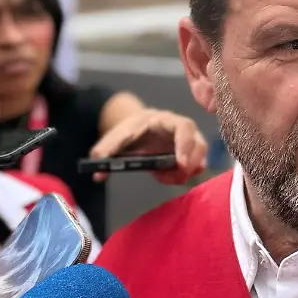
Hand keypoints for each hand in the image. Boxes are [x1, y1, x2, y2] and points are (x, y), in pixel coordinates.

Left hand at [88, 109, 206, 183]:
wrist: (138, 128)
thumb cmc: (129, 131)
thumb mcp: (114, 139)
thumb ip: (105, 153)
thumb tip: (98, 174)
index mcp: (164, 120)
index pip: (184, 127)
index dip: (185, 145)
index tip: (179, 164)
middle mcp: (182, 130)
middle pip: (200, 145)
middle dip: (190, 165)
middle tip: (176, 177)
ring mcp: (189, 143)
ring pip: (199, 159)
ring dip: (183, 173)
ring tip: (162, 176)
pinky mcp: (189, 155)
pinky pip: (194, 168)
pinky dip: (181, 176)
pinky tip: (164, 176)